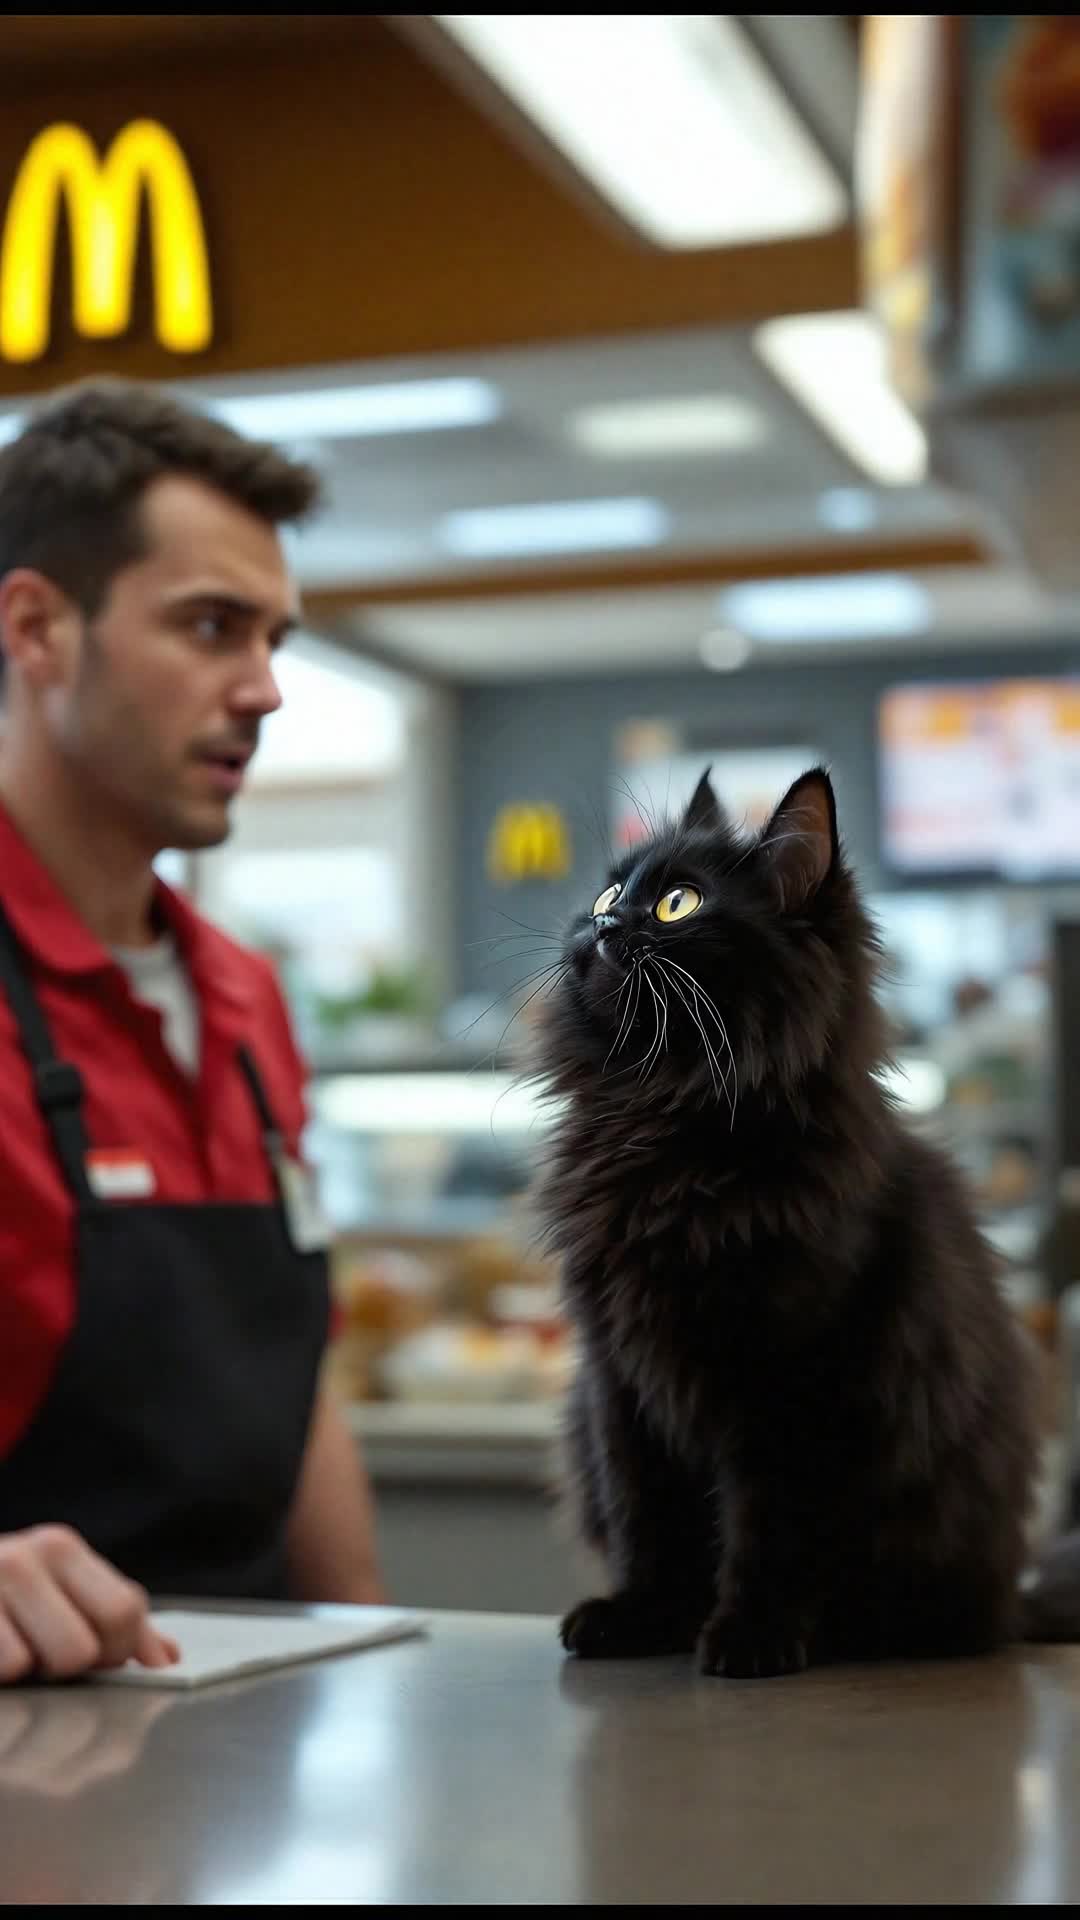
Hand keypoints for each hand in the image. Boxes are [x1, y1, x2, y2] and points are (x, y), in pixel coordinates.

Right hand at [0, 1527, 180, 1681]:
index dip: (120, 1651)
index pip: (125, 1611)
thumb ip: (112, 1618)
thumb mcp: (56, 1589)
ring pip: (31, 1666)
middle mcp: (21, 1559)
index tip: (100, 1658)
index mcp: (60, 1548)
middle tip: (40, 1656)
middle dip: (66, 1669)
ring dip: (20, 1676)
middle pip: (82, 1650)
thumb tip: (168, 1657)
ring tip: (7, 1651)